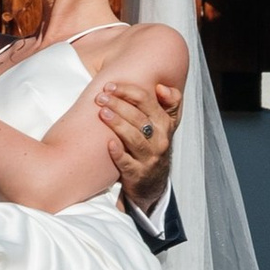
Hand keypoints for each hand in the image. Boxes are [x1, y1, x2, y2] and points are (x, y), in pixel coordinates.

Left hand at [96, 68, 181, 213]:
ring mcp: (149, 158)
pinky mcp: (137, 174)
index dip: (128, 91)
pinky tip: (108, 144)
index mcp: (165, 124)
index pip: (148, 101)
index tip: (111, 86)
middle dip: (118, 104)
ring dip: (117, 123)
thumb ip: (168, 103)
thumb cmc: (153, 146)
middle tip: (101, 97)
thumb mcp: (166, 125)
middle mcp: (159, 140)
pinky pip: (127, 163)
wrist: (153, 183)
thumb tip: (161, 86)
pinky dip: (118, 153)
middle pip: (139, 117)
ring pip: (134, 138)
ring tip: (102, 112)